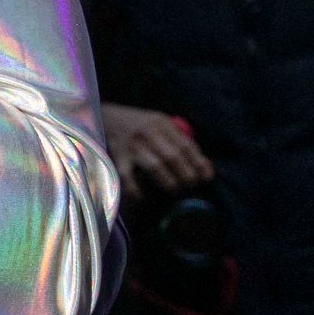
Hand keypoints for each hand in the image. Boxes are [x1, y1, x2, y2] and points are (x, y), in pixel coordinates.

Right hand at [99, 103, 214, 200]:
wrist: (107, 116)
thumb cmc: (140, 124)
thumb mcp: (160, 123)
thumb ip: (179, 140)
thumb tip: (205, 166)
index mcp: (162, 124)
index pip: (185, 145)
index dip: (199, 163)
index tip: (206, 178)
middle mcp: (148, 133)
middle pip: (172, 157)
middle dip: (186, 174)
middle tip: (190, 185)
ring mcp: (132, 146)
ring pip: (154, 166)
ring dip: (168, 181)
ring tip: (174, 190)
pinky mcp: (118, 157)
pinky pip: (126, 176)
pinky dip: (134, 189)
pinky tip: (142, 197)